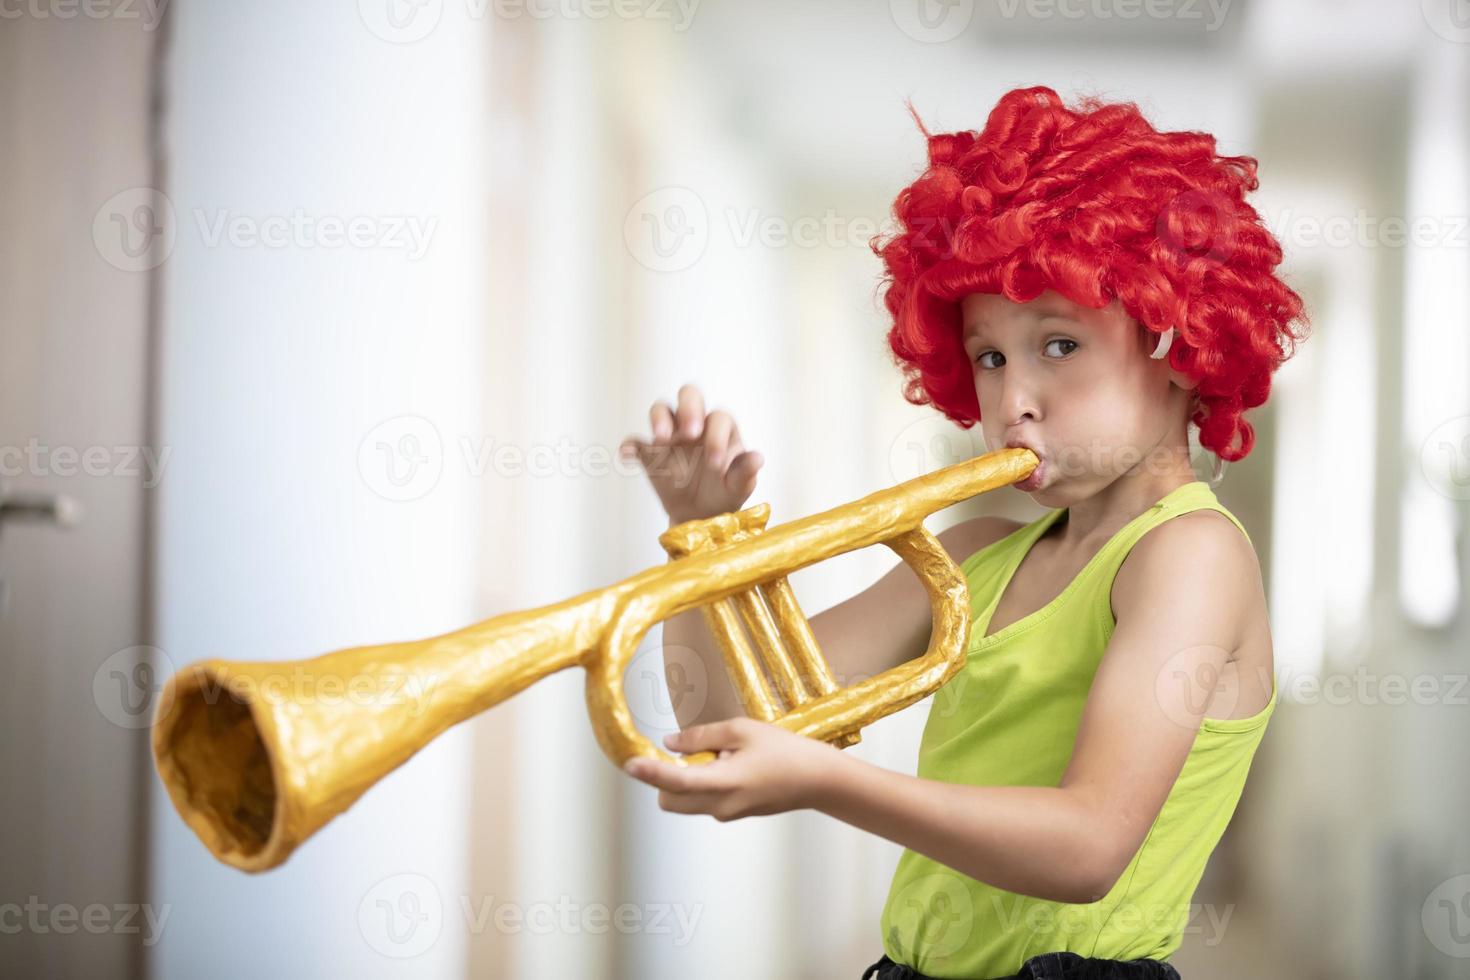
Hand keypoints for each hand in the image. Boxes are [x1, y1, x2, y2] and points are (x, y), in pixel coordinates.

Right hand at [619, 383, 763, 525]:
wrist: (701, 515)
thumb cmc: (725, 492)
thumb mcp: (739, 486)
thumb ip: (745, 472)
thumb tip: (758, 458)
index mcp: (720, 427)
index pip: (718, 418)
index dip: (716, 437)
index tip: (714, 463)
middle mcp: (695, 423)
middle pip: (690, 395)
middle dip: (689, 408)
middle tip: (689, 432)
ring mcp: (670, 435)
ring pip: (661, 409)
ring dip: (659, 420)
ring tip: (662, 440)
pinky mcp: (649, 452)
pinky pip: (635, 441)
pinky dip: (629, 446)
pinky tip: (627, 456)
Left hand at [622, 717, 842, 820]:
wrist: (817, 780)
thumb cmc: (784, 750)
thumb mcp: (742, 730)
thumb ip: (701, 736)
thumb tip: (669, 744)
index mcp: (723, 783)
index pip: (675, 782)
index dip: (649, 773)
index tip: (629, 764)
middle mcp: (719, 805)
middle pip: (670, 799)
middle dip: (665, 779)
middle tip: (690, 751)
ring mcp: (726, 813)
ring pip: (685, 801)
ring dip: (686, 780)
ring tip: (721, 755)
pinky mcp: (733, 813)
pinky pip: (704, 800)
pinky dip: (704, 783)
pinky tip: (732, 763)